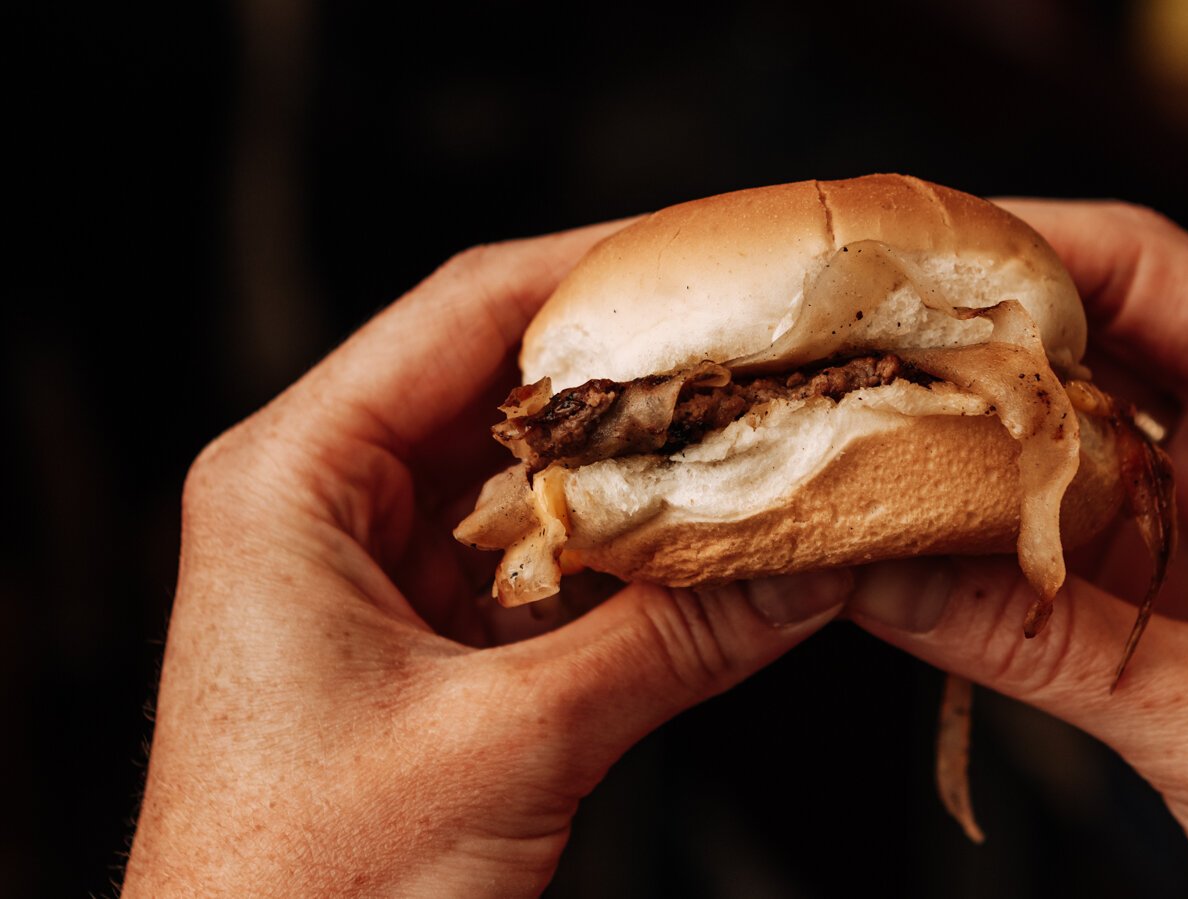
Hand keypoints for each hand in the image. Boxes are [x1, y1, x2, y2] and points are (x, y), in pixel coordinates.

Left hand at [123, 226, 849, 896]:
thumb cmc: (302, 890)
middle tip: (759, 350)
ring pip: (530, 476)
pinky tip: (706, 543)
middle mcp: (326, 505)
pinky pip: (540, 562)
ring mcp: (378, 574)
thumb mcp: (509, 745)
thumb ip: (672, 643)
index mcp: (292, 480)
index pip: (462, 313)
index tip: (712, 254)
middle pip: (504, 386)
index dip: (598, 268)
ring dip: (638, 466)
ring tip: (751, 435)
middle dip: (639, 372)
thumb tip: (810, 565)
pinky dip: (624, 552)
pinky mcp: (425, 642)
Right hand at [848, 202, 1187, 897]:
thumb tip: (887, 575)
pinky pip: (1074, 498)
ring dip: (983, 415)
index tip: (914, 253)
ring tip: (875, 408)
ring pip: (1080, 412)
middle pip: (1106, 327)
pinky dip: (1000, 501)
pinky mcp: (1187, 564)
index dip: (1026, 246)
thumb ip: (1037, 644)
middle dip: (981, 329)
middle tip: (864, 335)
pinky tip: (928, 505)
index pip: (1158, 271)